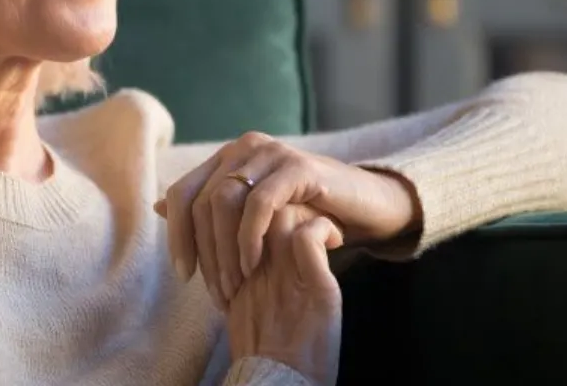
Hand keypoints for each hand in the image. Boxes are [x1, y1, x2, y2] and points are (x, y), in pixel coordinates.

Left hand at [154, 132, 420, 306]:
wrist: (365, 206)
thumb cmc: (305, 213)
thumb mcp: (253, 214)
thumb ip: (210, 209)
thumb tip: (157, 206)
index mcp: (227, 156)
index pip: (182, 193)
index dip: (177, 235)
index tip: (184, 275)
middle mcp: (244, 147)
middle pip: (200, 200)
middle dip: (203, 251)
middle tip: (215, 291)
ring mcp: (270, 152)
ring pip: (224, 201)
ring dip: (224, 250)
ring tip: (235, 284)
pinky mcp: (297, 167)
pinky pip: (260, 204)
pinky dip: (250, 238)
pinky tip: (253, 265)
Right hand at [227, 211, 342, 385]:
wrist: (281, 383)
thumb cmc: (266, 349)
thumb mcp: (238, 306)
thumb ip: (231, 273)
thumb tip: (229, 256)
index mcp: (237, 269)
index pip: (231, 213)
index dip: (247, 204)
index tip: (276, 210)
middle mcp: (257, 267)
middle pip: (248, 207)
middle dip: (269, 200)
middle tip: (296, 203)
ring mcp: (284, 275)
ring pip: (280, 214)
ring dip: (298, 209)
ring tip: (318, 217)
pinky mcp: (314, 285)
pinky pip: (309, 238)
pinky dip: (323, 229)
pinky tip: (336, 239)